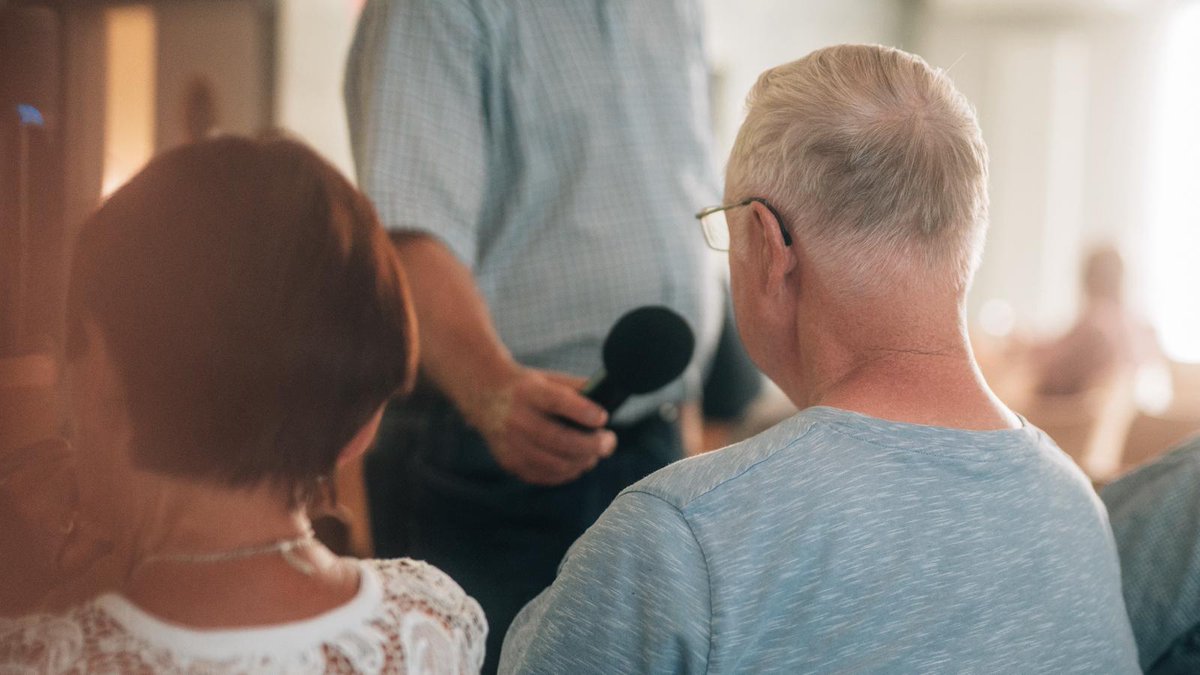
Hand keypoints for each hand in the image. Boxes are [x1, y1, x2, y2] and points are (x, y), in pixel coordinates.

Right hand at [463, 368, 617, 485]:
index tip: (603, 418)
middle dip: (591, 445)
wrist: (486, 396)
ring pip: (555, 463)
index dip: (583, 412)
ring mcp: (511, 443)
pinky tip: (575, 463)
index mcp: (529, 392)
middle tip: (608, 442)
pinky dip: (566, 473)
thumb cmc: (531, 388)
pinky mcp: (510, 462)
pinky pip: (544, 475)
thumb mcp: (551, 379)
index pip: (557, 401)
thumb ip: (579, 389)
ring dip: (582, 462)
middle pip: (560, 440)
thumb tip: (610, 404)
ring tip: (593, 455)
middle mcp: (517, 418)